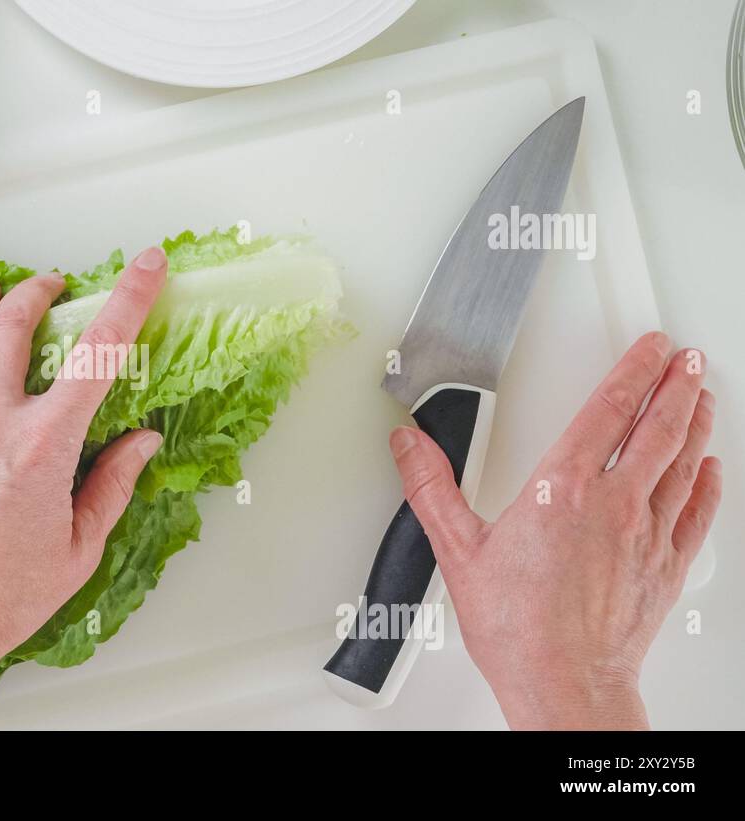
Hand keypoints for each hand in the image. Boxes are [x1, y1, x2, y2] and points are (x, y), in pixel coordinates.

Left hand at [0, 248, 167, 728]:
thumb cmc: (2, 597)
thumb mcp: (79, 548)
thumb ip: (112, 485)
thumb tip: (141, 441)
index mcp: (44, 444)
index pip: (98, 354)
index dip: (128, 300)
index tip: (146, 267)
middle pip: (14, 325)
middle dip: (39, 291)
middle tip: (54, 283)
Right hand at [389, 332, 721, 728]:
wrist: (563, 683)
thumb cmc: (516, 626)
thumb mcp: (456, 549)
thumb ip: (431, 488)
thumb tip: (410, 445)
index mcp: (563, 489)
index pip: (608, 411)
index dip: (634, 371)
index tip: (649, 348)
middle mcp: (614, 505)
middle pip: (658, 428)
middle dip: (675, 386)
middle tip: (686, 358)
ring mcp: (647, 535)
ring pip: (683, 463)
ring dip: (695, 423)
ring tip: (701, 397)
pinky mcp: (666, 567)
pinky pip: (696, 513)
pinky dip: (707, 484)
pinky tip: (709, 469)